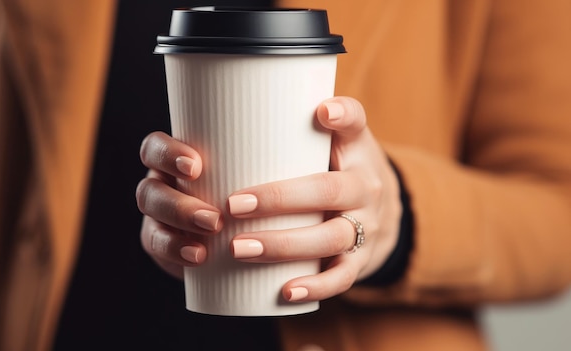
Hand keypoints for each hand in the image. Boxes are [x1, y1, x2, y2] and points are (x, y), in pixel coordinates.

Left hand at [136, 96, 402, 300]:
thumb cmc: (333, 171)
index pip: (356, 122)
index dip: (343, 115)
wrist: (380, 215)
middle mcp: (366, 186)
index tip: (320, 112)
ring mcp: (365, 226)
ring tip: (237, 248)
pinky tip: (284, 291)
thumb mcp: (327, 143)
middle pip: (330, 190)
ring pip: (331, 237)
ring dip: (283, 245)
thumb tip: (221, 111)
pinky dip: (315, 286)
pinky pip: (341, 277)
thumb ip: (290, 127)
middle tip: (231, 205)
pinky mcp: (359, 261)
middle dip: (279, 198)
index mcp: (356, 150)